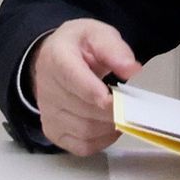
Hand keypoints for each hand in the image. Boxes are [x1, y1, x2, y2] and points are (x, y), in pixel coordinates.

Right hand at [31, 17, 140, 155]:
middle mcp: (46, 88)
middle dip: (113, 110)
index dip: (96, 93)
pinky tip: (110, 126)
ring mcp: (48, 113)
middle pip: (85, 109)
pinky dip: (102, 141)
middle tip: (134, 106)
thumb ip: (114, 48)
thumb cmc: (78, 47)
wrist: (53, 59)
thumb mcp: (97, 33)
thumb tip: (132, 69)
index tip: (117, 98)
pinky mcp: (53, 132)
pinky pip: (81, 146)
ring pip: (85, 130)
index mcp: (56, 58)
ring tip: (123, 113)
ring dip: (110, 126)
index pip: (74, 80)